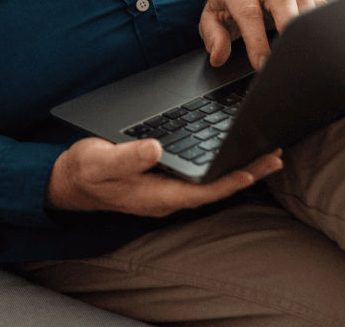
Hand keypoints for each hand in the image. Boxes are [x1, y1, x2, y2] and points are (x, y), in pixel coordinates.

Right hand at [46, 136, 282, 215]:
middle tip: (275, 156)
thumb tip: (157, 148)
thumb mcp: (101, 161)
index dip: (228, 180)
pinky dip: (219, 161)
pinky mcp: (163, 178)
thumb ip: (127, 157)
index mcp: (156, 195)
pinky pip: (199, 173)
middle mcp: (166, 195)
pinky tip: (230, 150)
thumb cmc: (84, 171)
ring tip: (265, 152)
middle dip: (245, 171)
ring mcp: (166, 188)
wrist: (69, 180)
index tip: (253, 169)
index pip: (201, 191)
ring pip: (209, 180)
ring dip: (237, 166)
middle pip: (214, 186)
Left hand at [200, 0, 322, 70]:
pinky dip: (324, 19)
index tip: (261, 64)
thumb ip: (213, 36)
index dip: (256, 39)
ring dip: (309, 22)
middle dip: (289, 23)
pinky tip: (325, 38)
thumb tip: (218, 56)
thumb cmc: (227, 6)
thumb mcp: (211, 18)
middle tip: (292, 51)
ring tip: (311, 47)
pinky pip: (318, 4)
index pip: (248, 12)